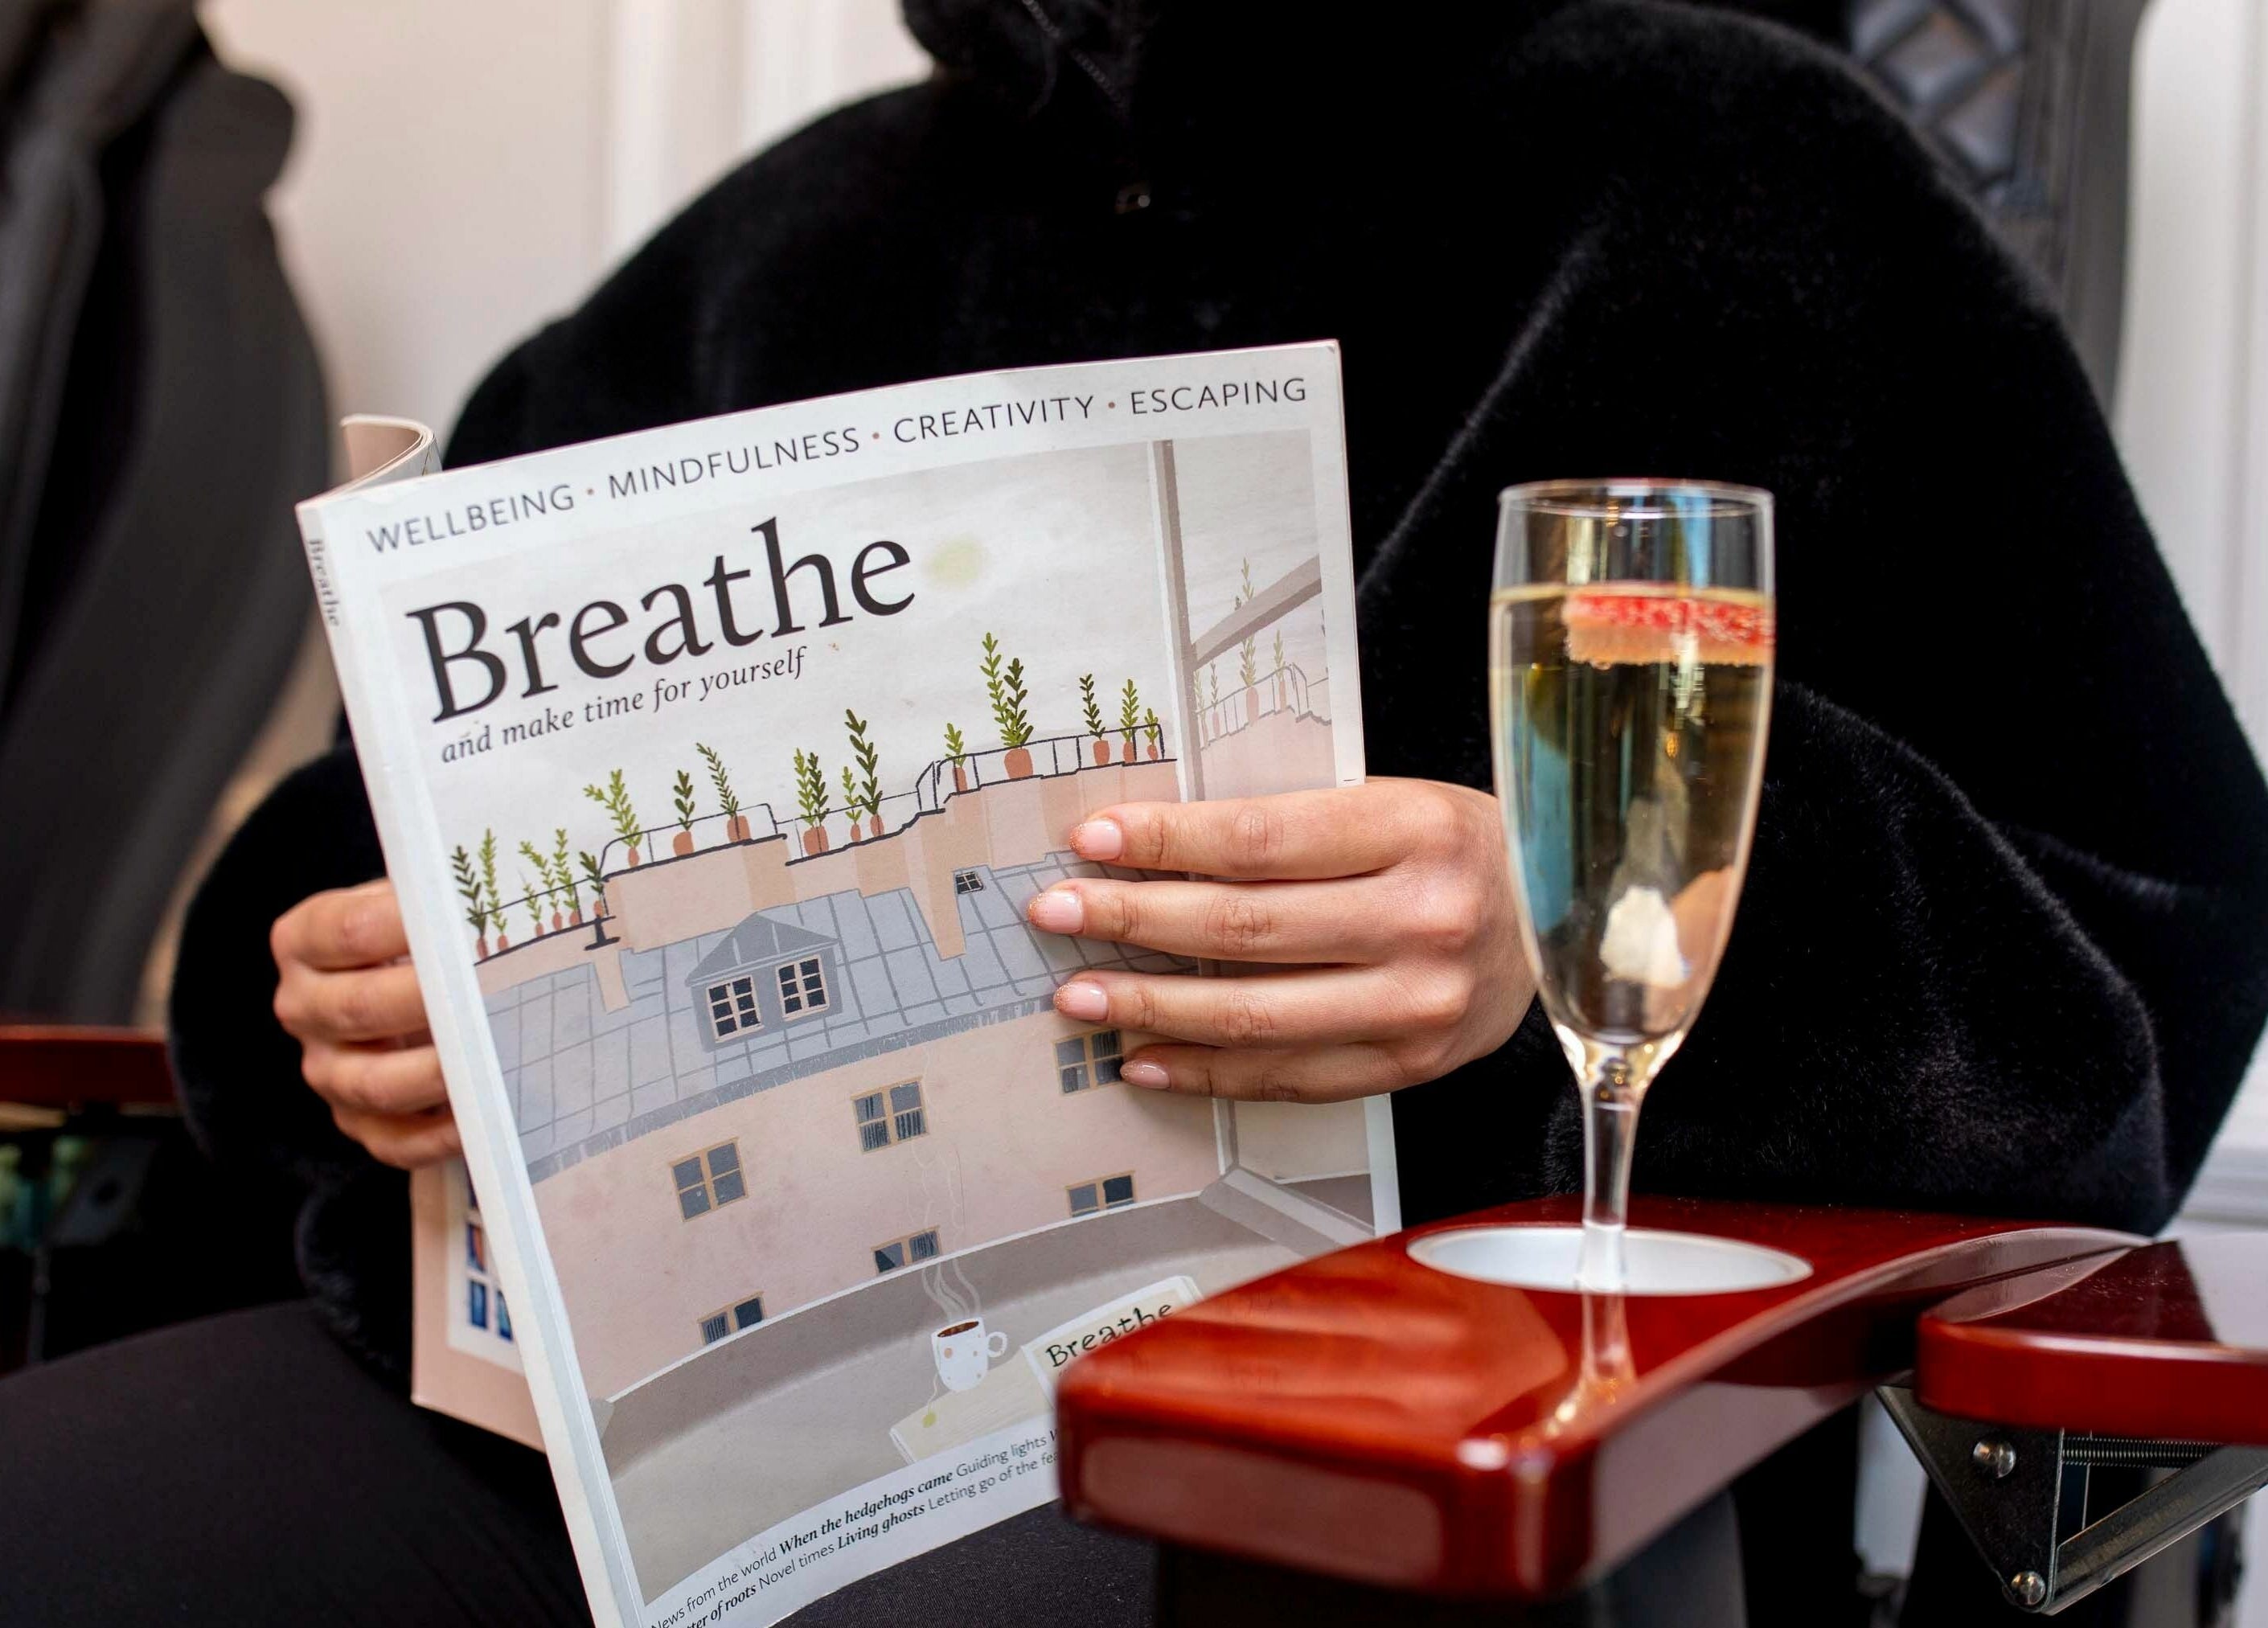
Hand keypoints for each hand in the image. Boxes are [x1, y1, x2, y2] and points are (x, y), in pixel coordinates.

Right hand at [270, 878, 459, 1167]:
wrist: (413, 982)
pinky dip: (440, 1136)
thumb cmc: (425, 933)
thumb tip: (491, 899)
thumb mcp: (418, 902)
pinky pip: (394, 1142)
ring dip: (434, 1075)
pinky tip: (485, 1118)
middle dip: (423, 1002)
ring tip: (488, 1060)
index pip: (344, 932)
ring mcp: (327, 1071)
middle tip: (482, 991)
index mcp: (304, 942)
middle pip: (356, 1008)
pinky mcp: (360, 1122)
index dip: (400, 927)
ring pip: (372, 1084)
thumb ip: (436, 898)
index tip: (454, 920)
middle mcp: (303, 1007)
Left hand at [1027, 779, 1534, 1101]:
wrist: (1572, 922)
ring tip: (1080, 996)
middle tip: (1056, 914)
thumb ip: (1294, 826)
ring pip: (1255, 1014)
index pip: (1260, 840)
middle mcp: (1424, 921)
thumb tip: (1151, 846)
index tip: (1091, 838)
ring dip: (1151, 1007)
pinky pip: (1287, 1079)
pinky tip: (1145, 1057)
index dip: (1165, 841)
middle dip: (1132, 920)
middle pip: (1244, 929)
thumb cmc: (1460, 848)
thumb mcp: (1396, 803)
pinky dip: (1206, 1072)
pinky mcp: (1410, 1067)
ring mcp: (1419, 1006)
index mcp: (1418, 829)